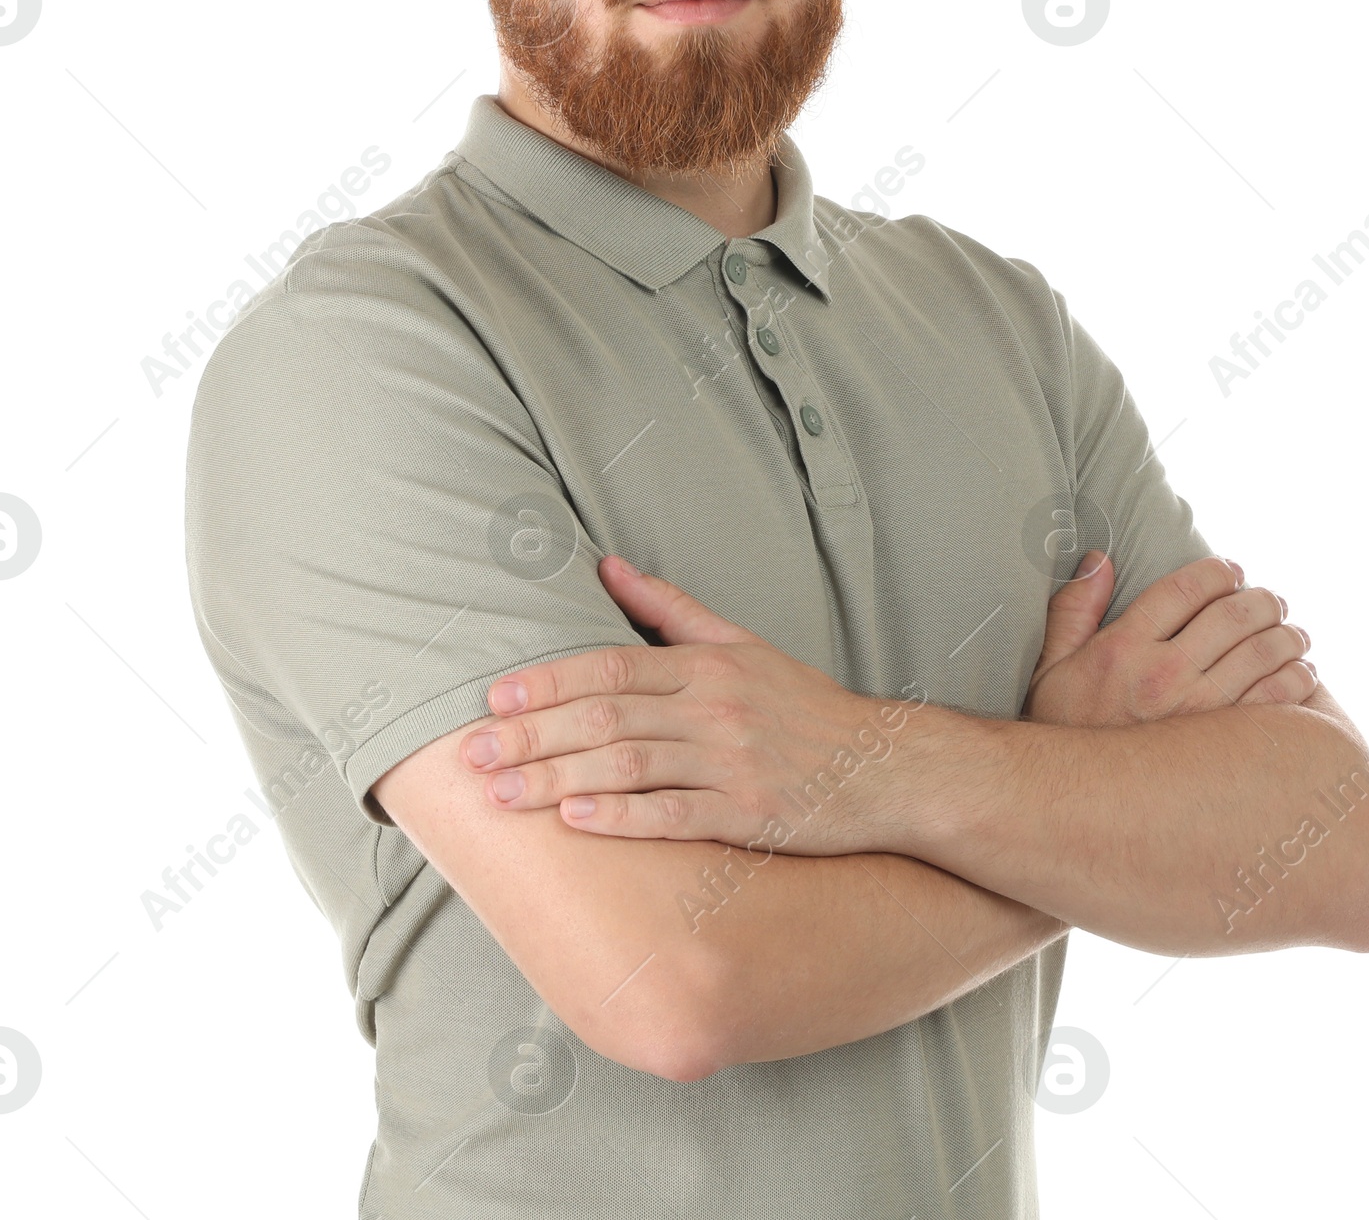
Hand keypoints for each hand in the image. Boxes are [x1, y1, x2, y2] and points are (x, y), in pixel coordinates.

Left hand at [457, 557, 925, 853]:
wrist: (881, 767)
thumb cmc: (803, 706)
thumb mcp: (742, 643)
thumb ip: (669, 608)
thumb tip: (606, 564)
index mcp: (707, 665)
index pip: (610, 666)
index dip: (547, 681)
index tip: (493, 699)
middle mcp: (714, 709)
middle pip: (605, 717)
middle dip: (531, 737)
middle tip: (471, 755)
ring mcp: (730, 763)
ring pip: (626, 766)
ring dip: (555, 780)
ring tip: (500, 796)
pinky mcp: (745, 815)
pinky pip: (672, 815)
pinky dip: (620, 817)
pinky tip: (574, 822)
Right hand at [1023, 550, 1315, 727]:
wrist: (1071, 803)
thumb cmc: (1064, 730)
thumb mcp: (1053, 665)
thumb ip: (1075, 607)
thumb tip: (1100, 561)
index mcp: (1123, 646)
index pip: (1185, 588)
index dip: (1217, 571)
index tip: (1231, 571)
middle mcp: (1163, 674)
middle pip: (1232, 614)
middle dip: (1261, 599)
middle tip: (1272, 600)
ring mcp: (1197, 711)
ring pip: (1262, 651)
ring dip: (1287, 634)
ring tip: (1294, 633)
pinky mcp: (1224, 748)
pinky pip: (1276, 699)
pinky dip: (1298, 678)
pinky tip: (1302, 673)